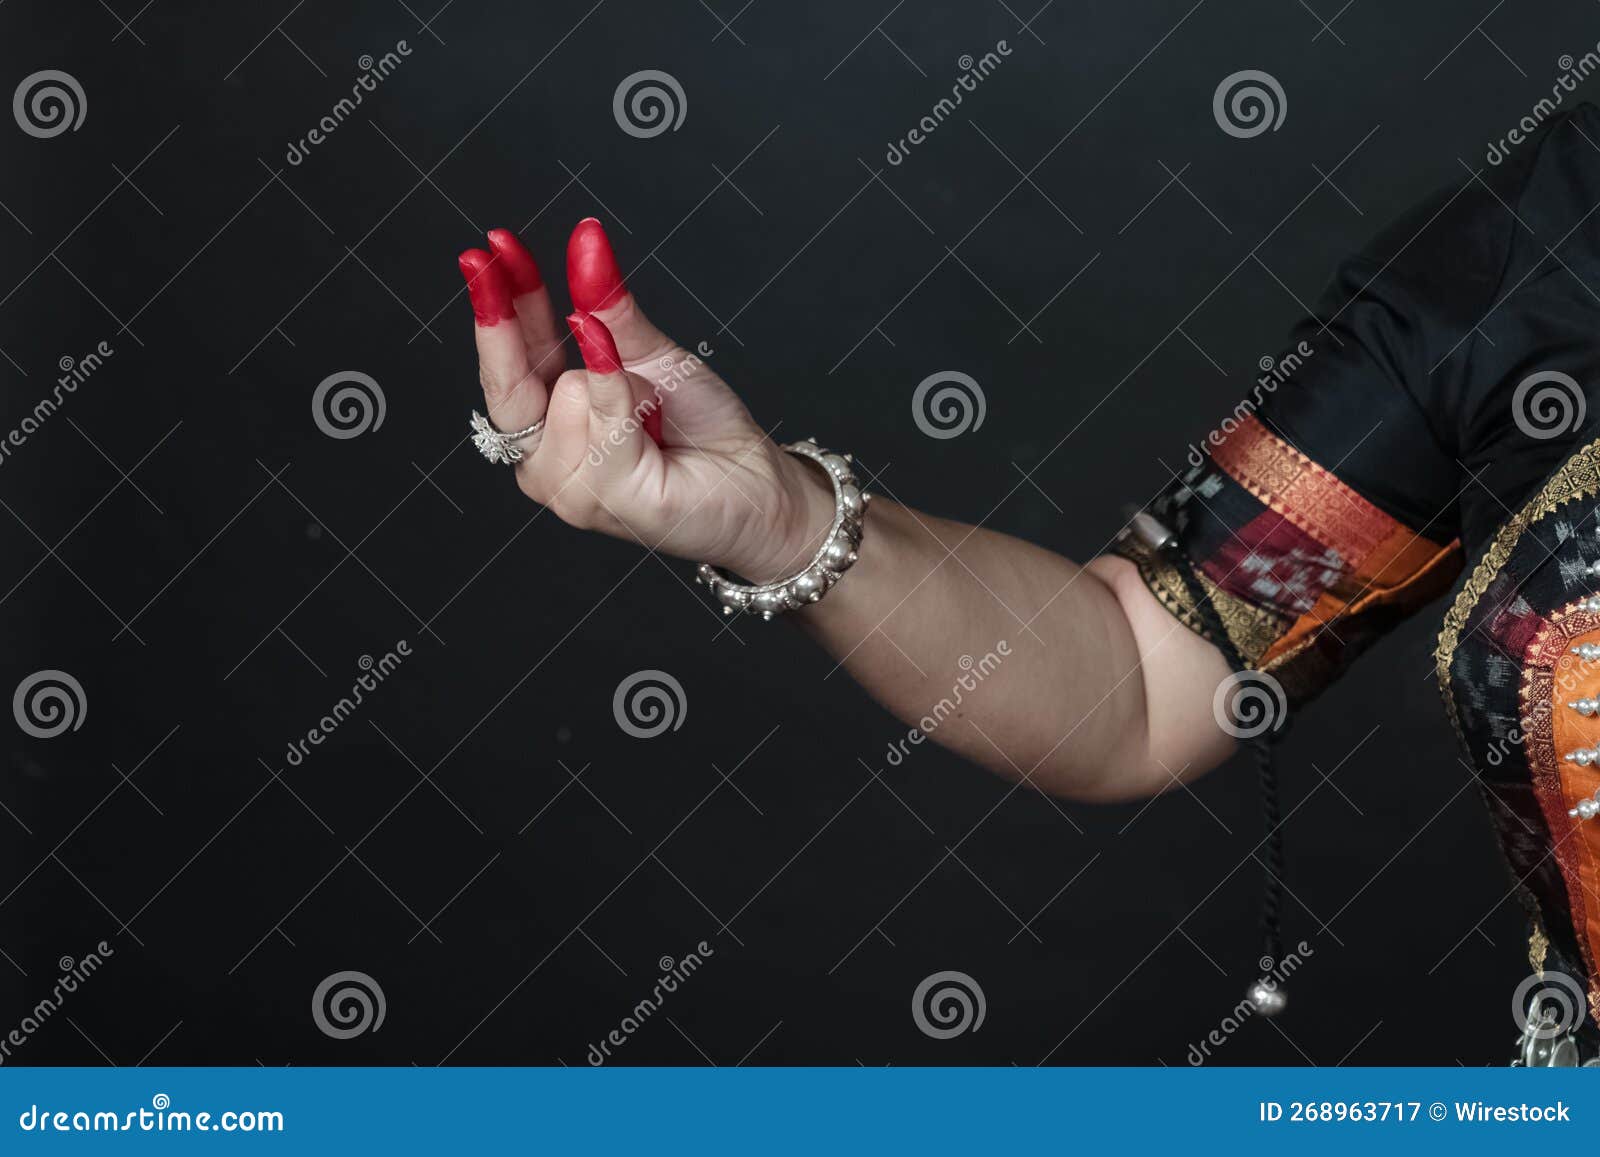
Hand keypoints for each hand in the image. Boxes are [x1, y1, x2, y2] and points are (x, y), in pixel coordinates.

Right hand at [456, 219, 835, 583]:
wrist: (755, 479)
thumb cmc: (700, 426)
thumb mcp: (649, 354)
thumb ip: (607, 308)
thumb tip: (587, 242)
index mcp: (548, 423)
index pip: (509, 360)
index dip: (497, 302)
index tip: (487, 250)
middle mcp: (545, 460)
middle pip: (507, 383)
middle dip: (504, 316)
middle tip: (494, 252)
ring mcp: (571, 489)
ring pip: (570, 394)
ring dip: (624, 384)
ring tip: (656, 412)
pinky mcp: (609, 500)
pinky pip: (606, 418)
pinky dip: (621, 393)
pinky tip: (641, 393)